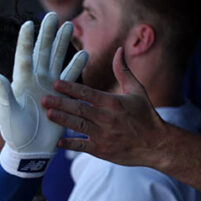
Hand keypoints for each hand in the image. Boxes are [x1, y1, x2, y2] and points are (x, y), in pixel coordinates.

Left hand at [0, 12, 86, 176]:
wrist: (29, 148)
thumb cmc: (14, 132)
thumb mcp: (8, 114)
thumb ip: (5, 95)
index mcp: (21, 82)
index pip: (23, 56)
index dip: (26, 40)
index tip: (29, 23)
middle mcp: (35, 80)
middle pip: (42, 51)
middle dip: (47, 33)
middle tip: (53, 15)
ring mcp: (48, 86)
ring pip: (57, 59)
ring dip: (63, 43)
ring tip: (69, 26)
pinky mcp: (60, 95)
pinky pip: (70, 77)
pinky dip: (76, 66)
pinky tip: (84, 53)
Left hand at [44, 47, 169, 166]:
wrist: (156, 144)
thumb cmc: (145, 115)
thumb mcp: (137, 91)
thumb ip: (123, 71)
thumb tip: (119, 50)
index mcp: (113, 103)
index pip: (88, 93)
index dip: (71, 88)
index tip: (56, 82)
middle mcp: (107, 118)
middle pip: (80, 109)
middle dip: (61, 103)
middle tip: (44, 99)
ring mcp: (104, 135)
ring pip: (79, 126)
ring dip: (63, 120)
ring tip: (48, 114)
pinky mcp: (102, 150)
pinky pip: (83, 146)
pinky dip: (70, 144)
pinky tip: (58, 142)